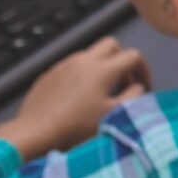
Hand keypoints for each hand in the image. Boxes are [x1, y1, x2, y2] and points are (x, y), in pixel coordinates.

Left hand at [0, 38, 148, 158]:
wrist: (34, 133)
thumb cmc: (75, 127)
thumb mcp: (113, 115)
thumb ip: (133, 97)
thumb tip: (138, 87)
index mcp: (103, 70)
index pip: (133, 56)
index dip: (143, 70)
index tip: (142, 86)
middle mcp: (84, 61)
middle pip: (112, 45)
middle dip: (122, 59)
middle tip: (122, 82)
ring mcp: (64, 65)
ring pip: (90, 54)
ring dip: (101, 67)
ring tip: (99, 92)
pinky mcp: (49, 74)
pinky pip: (71, 66)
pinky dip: (81, 75)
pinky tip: (76, 97)